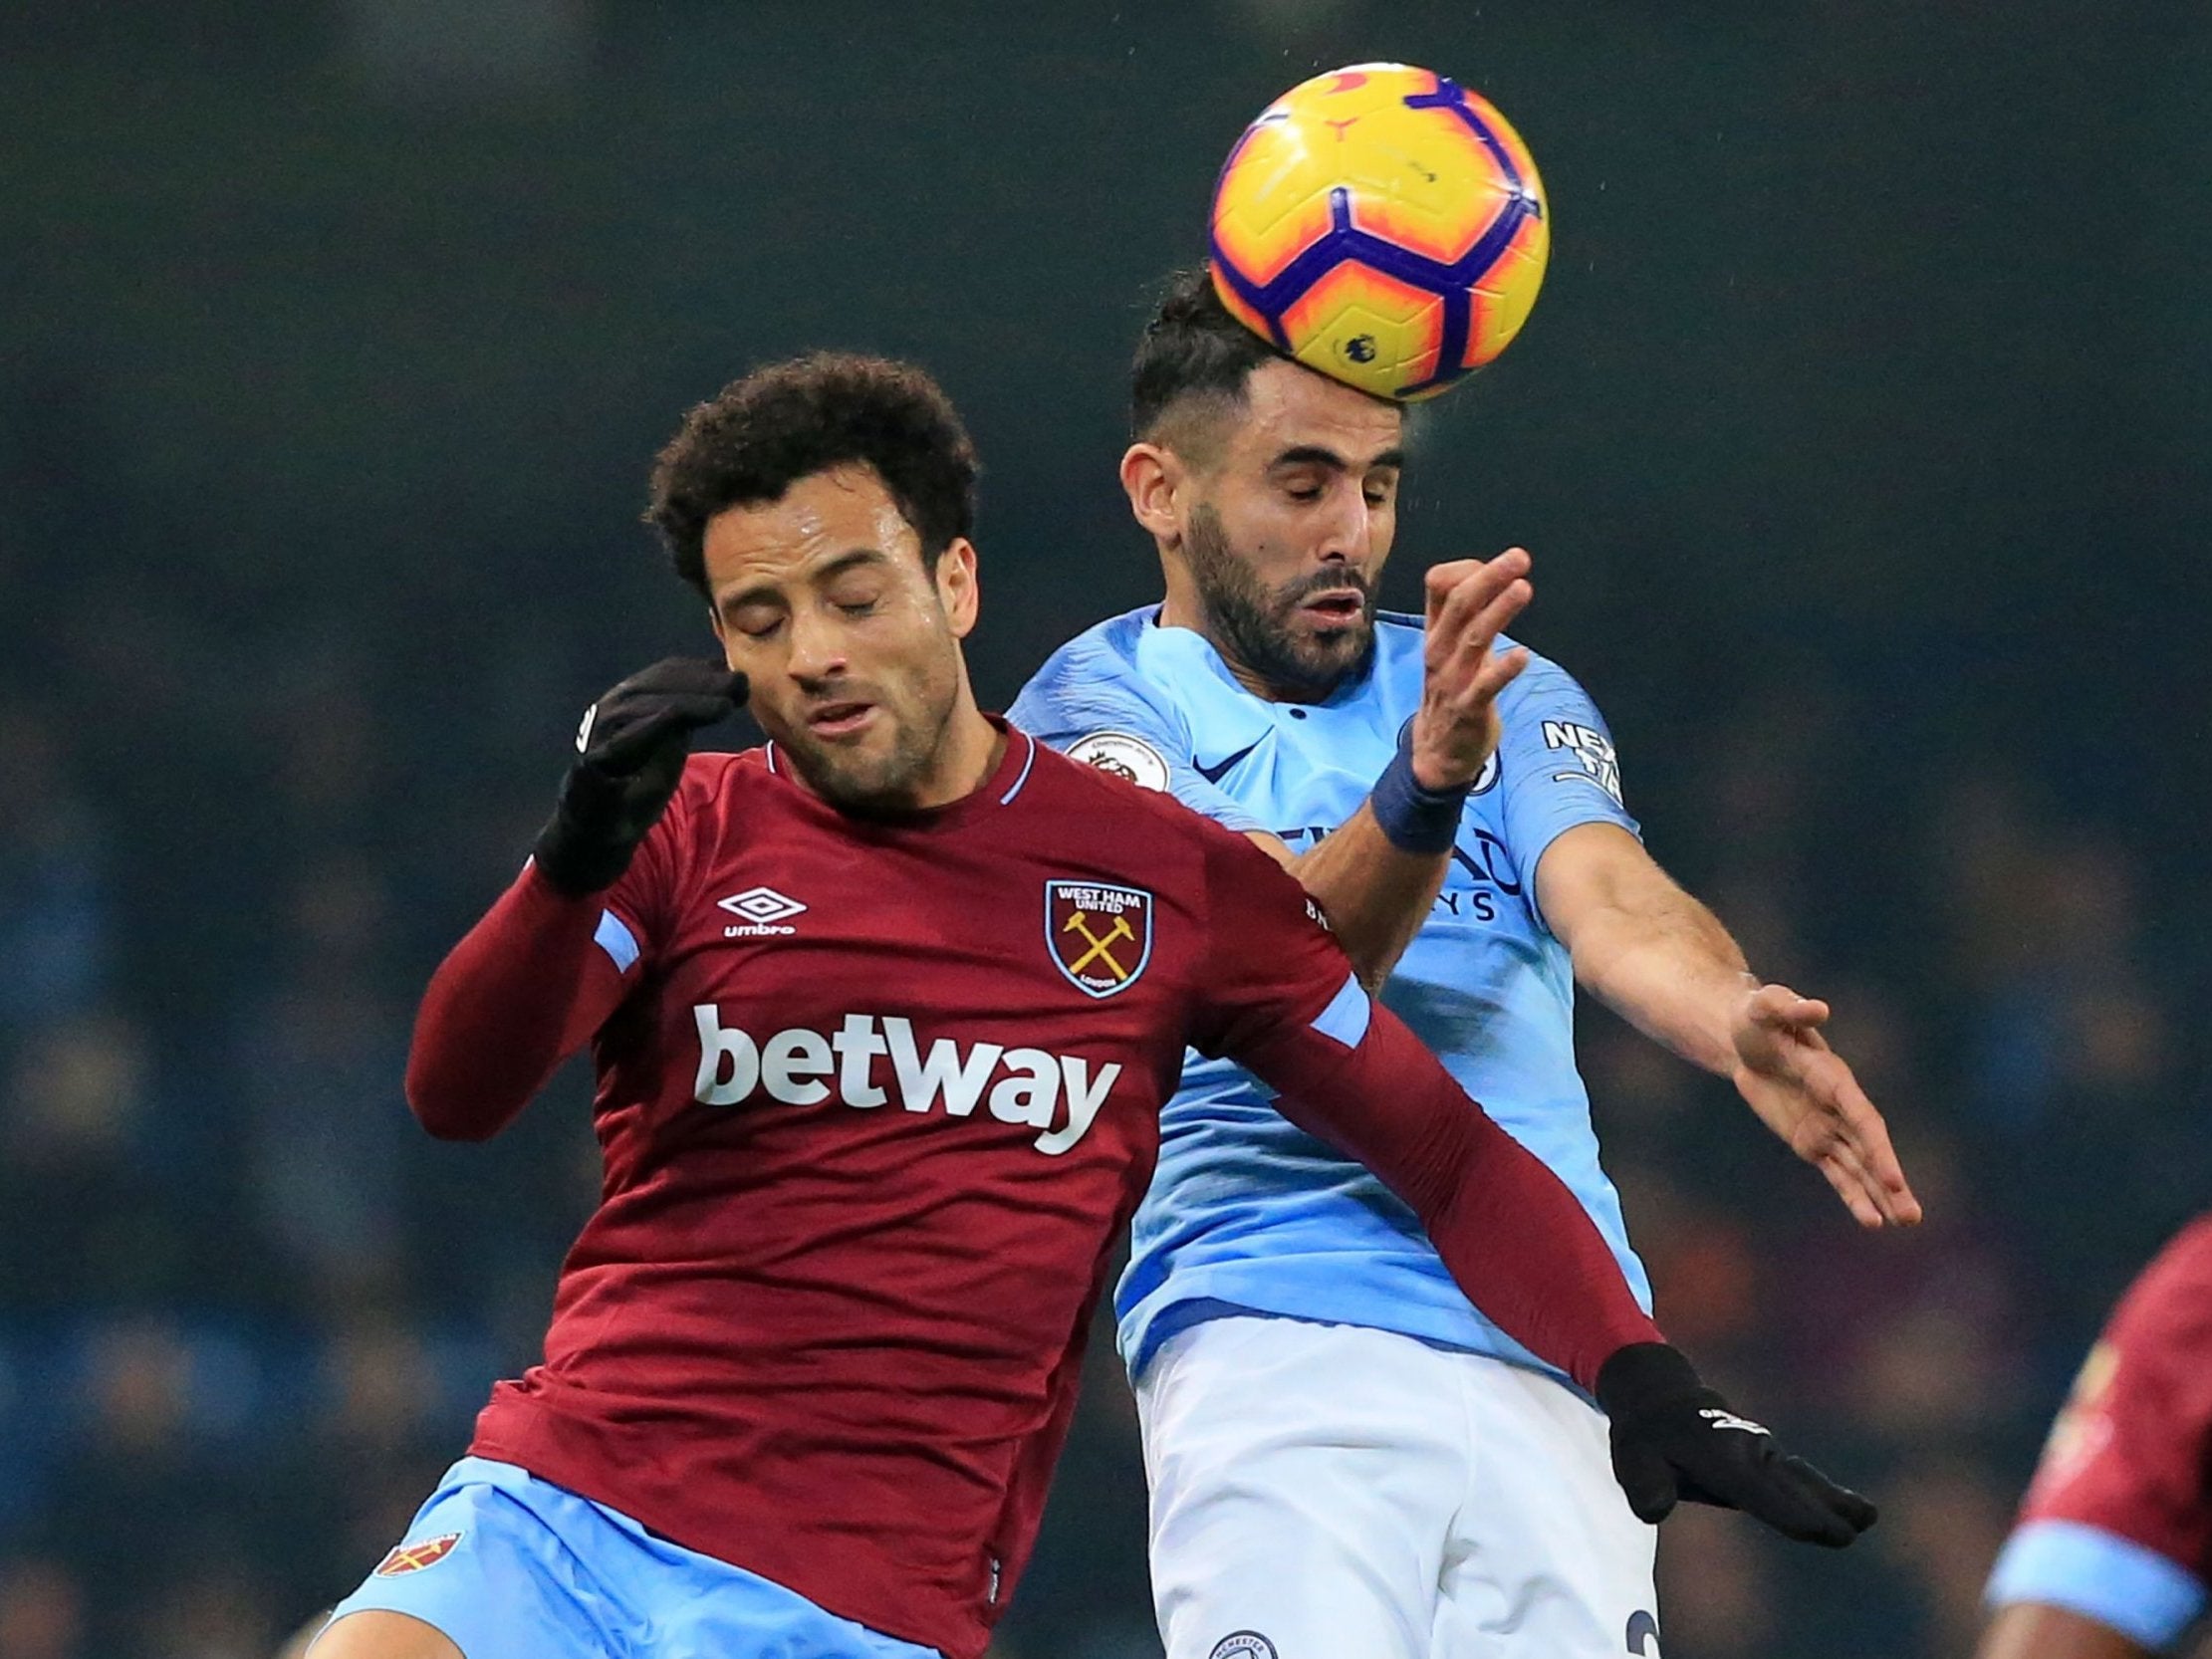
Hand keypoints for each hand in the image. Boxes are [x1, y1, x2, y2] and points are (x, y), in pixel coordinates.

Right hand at [531, 658, 747, 893]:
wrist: (600, 826)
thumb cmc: (639, 778)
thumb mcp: (673, 741)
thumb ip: (693, 713)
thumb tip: (734, 682)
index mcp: (631, 699)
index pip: (667, 673)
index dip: (703, 671)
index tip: (740, 676)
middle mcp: (612, 708)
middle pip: (657, 683)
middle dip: (701, 682)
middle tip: (740, 685)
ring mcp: (599, 732)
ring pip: (645, 705)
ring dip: (688, 702)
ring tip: (725, 706)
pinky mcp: (591, 761)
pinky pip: (623, 739)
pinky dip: (653, 725)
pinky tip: (680, 720)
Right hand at [1409, 550, 1532, 790]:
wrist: (1436, 753)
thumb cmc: (1451, 692)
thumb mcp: (1449, 649)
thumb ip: (1463, 614)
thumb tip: (1487, 573)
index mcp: (1435, 632)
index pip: (1439, 586)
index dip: (1467, 568)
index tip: (1497, 567)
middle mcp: (1439, 651)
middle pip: (1458, 604)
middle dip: (1489, 578)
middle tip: (1519, 558)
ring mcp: (1452, 680)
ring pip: (1473, 639)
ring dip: (1498, 612)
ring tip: (1523, 588)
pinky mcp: (1468, 709)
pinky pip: (1485, 687)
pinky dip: (1503, 670)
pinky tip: (1523, 655)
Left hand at [1597, 1343, 1877, 1547]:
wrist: (1663, 1398)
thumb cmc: (1648, 1438)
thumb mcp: (1633, 1458)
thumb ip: (1645, 1484)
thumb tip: (1653, 1511)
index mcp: (1718, 1454)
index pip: (1755, 1488)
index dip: (1785, 1510)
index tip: (1815, 1529)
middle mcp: (1749, 1451)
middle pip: (1788, 1486)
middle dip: (1818, 1509)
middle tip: (1849, 1533)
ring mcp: (1764, 1452)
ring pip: (1802, 1479)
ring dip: (1833, 1499)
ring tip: (1867, 1518)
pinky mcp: (1771, 1460)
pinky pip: (1802, 1478)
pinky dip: (1829, 1493)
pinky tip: (1859, 1513)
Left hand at [1730, 982, 1922, 1227]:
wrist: (1745, 1037)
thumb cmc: (1757, 1017)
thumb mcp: (1766, 1007)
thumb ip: (1789, 1007)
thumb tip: (1817, 1009)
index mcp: (1834, 1078)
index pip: (1862, 1118)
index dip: (1878, 1149)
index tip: (1892, 1178)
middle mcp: (1839, 1106)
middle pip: (1870, 1150)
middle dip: (1889, 1181)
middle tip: (1912, 1216)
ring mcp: (1828, 1126)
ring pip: (1859, 1166)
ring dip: (1880, 1195)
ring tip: (1906, 1222)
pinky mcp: (1812, 1141)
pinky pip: (1835, 1172)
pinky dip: (1852, 1195)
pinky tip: (1871, 1221)